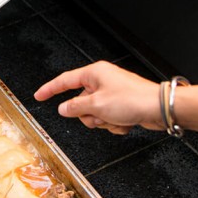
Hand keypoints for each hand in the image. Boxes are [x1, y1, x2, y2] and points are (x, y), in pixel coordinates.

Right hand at [34, 60, 162, 133]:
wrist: (159, 108)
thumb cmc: (132, 100)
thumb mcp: (96, 105)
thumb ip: (75, 107)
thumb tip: (63, 109)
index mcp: (94, 74)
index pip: (65, 81)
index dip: (50, 89)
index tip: (38, 96)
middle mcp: (102, 81)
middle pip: (80, 102)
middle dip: (88, 115)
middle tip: (100, 116)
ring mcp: (112, 93)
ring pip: (94, 113)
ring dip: (102, 121)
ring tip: (116, 119)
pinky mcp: (121, 105)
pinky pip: (108, 118)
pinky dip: (114, 124)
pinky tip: (125, 122)